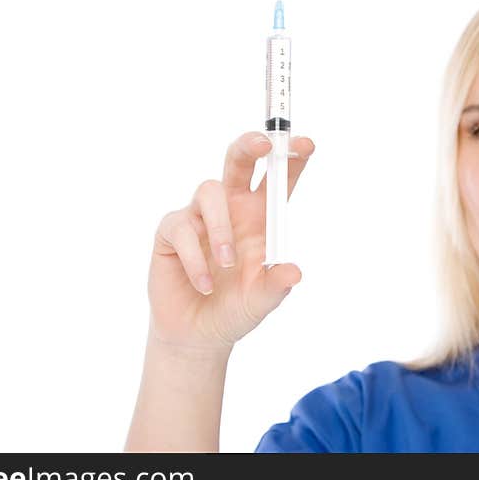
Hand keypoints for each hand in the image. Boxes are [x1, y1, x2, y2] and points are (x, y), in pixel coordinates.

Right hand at [146, 131, 314, 354]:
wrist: (197, 335)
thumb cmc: (235, 309)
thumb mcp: (261, 302)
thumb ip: (276, 286)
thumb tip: (293, 272)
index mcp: (260, 216)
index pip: (278, 179)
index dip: (292, 157)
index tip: (306, 144)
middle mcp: (231, 208)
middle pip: (239, 161)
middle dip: (250, 145)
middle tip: (263, 144)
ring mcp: (199, 217)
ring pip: (209, 191)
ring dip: (222, 227)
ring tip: (228, 263)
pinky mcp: (171, 231)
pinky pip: (181, 228)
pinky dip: (196, 259)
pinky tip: (205, 285)